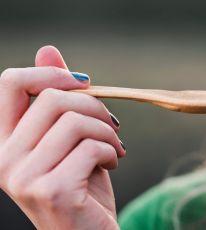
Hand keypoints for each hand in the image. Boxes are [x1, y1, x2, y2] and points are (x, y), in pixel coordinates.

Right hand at [0, 46, 124, 229]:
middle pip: (53, 99)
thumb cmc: (82, 186)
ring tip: (115, 147)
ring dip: (108, 131)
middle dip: (96, 107)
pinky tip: (113, 163)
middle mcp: (4, 159)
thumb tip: (48, 49)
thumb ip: (55, 99)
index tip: (85, 84)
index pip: (10, 83)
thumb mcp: (69, 140)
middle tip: (112, 126)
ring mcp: (23, 178)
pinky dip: (112, 150)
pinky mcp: (51, 191)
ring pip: (75, 121)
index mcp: (5, 142)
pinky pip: (91, 147)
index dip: (52, 74)